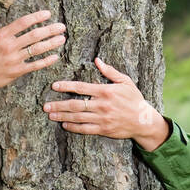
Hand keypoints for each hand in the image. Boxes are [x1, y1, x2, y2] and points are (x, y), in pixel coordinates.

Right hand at [0, 2, 65, 109]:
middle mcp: (9, 46)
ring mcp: (14, 60)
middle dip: (50, 30)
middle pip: (34, 35)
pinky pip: (34, 65)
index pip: (23, 23)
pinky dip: (46, 61)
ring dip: (51, 43)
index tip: (48, 14)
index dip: (36, 17)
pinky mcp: (17, 72)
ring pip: (36, 49)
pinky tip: (55, 56)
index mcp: (1, 35)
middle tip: (62, 26)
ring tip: (62, 38)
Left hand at [43, 58, 170, 151]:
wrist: (143, 120)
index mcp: (105, 91)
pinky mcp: (103, 129)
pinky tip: (65, 125)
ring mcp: (102, 118)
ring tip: (50, 115)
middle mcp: (101, 105)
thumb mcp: (125, 81)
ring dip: (62, 116)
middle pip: (75, 104)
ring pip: (78, 117)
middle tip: (45, 105)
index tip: (54, 86)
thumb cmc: (134, 99)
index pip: (81, 87)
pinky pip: (85, 129)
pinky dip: (74, 127)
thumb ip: (110, 71)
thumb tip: (97, 60)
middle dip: (59, 105)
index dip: (66, 86)